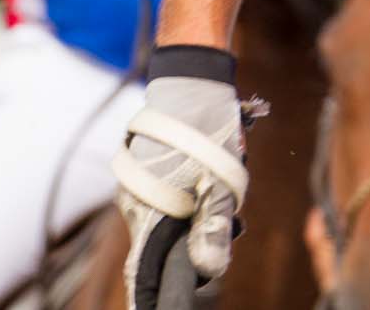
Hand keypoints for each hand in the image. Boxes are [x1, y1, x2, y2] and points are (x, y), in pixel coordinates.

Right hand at [113, 48, 250, 309]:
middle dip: (195, 252)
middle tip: (226, 236)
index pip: (142, 274)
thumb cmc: (206, 129)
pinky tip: (220, 184)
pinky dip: (196, 203)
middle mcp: (138, 207)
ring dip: (201, 223)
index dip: (152, 298)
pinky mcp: (154, 175)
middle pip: (164, 250)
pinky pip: (174, 202)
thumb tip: (209, 270)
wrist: (193, 80)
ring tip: (231, 201)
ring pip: (173, 224)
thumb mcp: (220, 179)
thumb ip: (213, 226)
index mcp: (147, 215)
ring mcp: (143, 190)